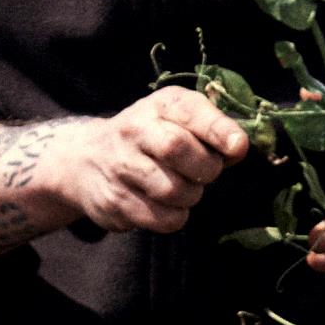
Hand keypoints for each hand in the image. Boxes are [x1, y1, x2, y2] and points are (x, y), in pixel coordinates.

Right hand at [52, 87, 247, 233]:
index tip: (237, 146)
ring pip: (173, 190)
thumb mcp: (176, 118)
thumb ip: (210, 128)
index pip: (188, 110)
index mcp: (158, 105)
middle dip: (205, 167)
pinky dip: (175, 216)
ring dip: (191, 195)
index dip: (217, 129)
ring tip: (184, 187)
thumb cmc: (150, 137)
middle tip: (207, 172)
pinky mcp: (114, 201)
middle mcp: (134, 130)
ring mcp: (120, 166)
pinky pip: (163, 218)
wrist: (86, 159)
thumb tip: (238, 148)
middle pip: (177, 149)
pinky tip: (166, 204)